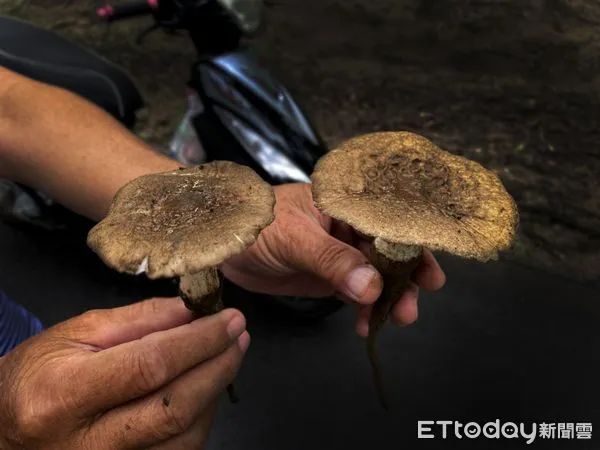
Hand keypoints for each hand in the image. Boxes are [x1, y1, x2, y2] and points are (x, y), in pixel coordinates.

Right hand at [0, 297, 248, 449]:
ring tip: (226, 356)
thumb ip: (140, 320)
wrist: (5, 429)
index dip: (199, 341)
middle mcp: (86, 444)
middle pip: (173, 408)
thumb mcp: (78, 332)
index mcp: (64, 394)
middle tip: (239, 335)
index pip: (150, 366)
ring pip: (184, 439)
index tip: (230, 318)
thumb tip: (194, 310)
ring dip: (215, 393)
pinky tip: (204, 389)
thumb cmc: (40, 373)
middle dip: (218, 366)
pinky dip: (201, 418)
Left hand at [221, 183, 445, 335]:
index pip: (388, 223)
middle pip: (387, 253)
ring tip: (393, 321)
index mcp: (344, 205)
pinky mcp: (326, 275)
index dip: (412, 248)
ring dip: (385, 299)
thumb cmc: (253, 226)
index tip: (430, 276)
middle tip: (409, 310)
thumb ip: (332, 260)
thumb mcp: (294, 239)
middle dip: (402, 281)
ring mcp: (338, 253)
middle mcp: (346, 227)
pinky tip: (364, 325)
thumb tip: (374, 286)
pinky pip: (353, 292)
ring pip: (373, 275)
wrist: (218, 246)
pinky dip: (362, 309)